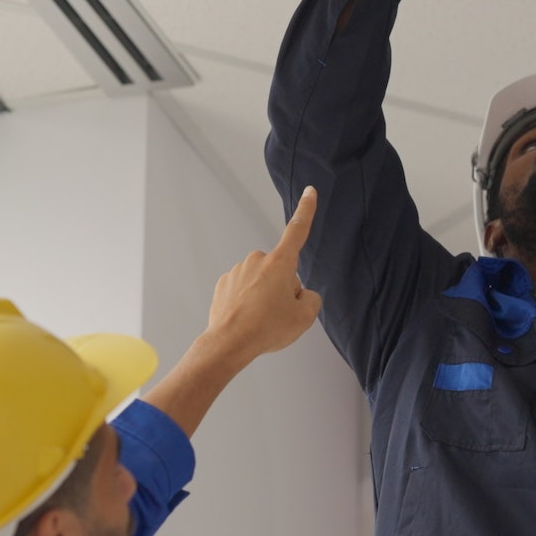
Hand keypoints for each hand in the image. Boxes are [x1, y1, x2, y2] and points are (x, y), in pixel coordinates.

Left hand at [203, 187, 323, 358]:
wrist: (229, 343)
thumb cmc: (267, 328)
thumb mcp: (305, 317)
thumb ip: (311, 299)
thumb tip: (301, 294)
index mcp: (280, 263)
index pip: (298, 231)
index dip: (306, 210)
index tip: (309, 191)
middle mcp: (257, 260)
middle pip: (281, 270)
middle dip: (283, 287)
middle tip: (279, 312)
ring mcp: (238, 271)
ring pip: (262, 281)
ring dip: (265, 296)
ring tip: (262, 320)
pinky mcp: (224, 284)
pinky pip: (244, 290)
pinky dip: (248, 302)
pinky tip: (247, 319)